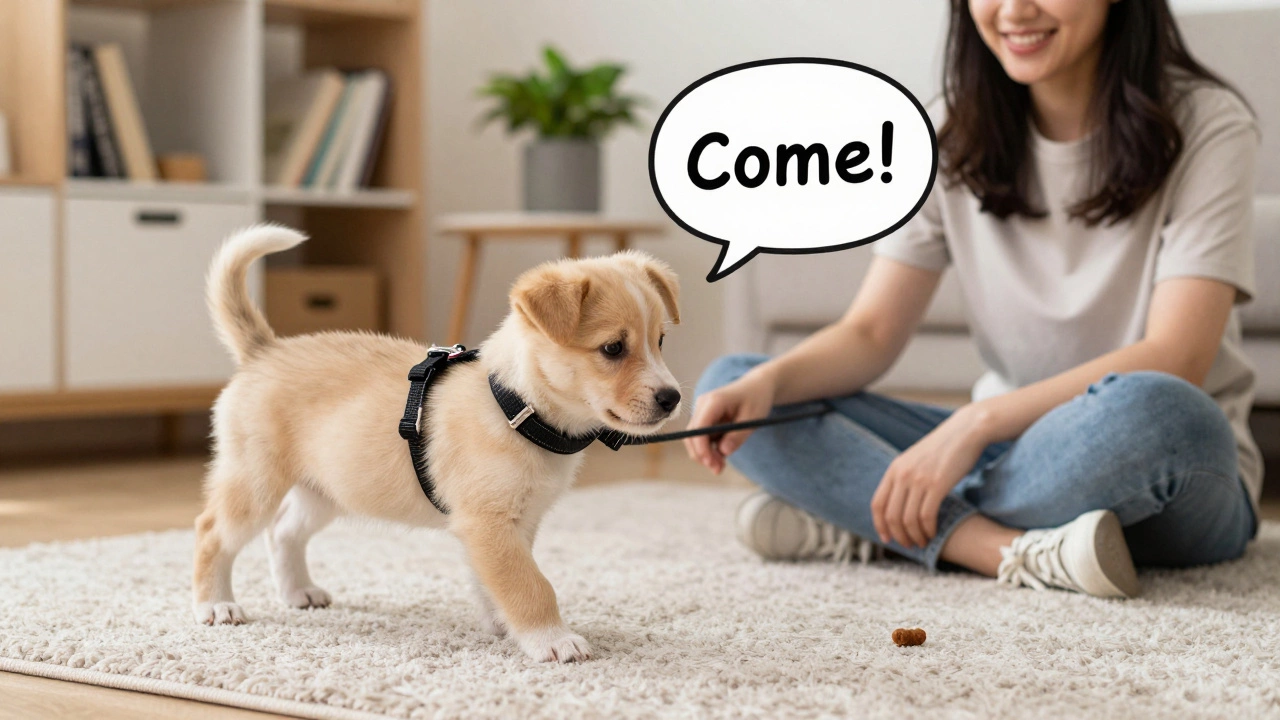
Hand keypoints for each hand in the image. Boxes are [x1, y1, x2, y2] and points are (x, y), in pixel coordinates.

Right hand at [684, 368, 776, 473]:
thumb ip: (738, 435)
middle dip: (702, 455)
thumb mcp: (753, 417)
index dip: (702, 449)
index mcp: (713, 402)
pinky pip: (702, 438)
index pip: (698, 428)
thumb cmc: (757, 398)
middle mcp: (702, 405)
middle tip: (719, 470)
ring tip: (722, 465)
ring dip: (705, 455)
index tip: (713, 464)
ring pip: (694, 439)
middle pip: (691, 436)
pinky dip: (709, 449)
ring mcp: (702, 412)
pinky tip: (722, 455)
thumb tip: (723, 452)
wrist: (757, 386)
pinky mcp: (705, 418)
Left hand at [870, 404, 991, 548]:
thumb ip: (903, 478)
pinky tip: (933, 533)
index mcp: (894, 469)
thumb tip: (898, 505)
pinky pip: (927, 515)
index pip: (877, 504)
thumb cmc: (942, 450)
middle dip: (899, 536)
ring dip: (915, 536)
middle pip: (892, 516)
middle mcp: (903, 474)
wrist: (965, 432)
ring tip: (923, 541)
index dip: (880, 525)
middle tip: (909, 545)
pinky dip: (928, 529)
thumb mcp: (914, 460)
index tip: (887, 539)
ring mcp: (919, 479)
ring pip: (909, 519)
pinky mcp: (938, 484)